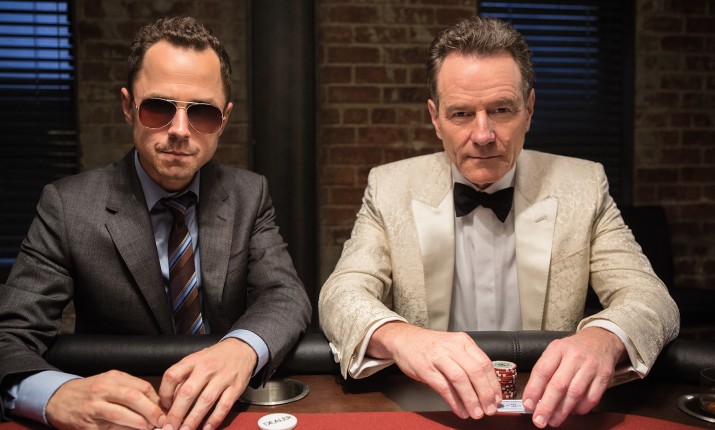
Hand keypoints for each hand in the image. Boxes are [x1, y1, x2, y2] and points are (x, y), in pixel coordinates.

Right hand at [46, 370, 164, 428]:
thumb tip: (156, 404)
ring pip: (120, 415)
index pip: (141, 387)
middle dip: (150, 411)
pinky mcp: (86, 425)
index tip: (165, 410)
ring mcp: (93, 408)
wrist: (58, 398)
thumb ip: (131, 389)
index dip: (156, 400)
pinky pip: (108, 429)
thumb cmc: (90, 390)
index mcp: (113, 378)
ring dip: (138, 424)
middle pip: (132, 398)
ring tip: (149, 427)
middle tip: (161, 421)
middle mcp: (102, 390)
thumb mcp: (110, 382)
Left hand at [159, 338, 256, 429]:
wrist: (242, 349)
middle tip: (169, 428)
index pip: (172, 376)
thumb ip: (184, 377)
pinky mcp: (236, 387)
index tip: (164, 406)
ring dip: (193, 419)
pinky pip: (224, 406)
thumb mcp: (197, 360)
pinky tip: (207, 428)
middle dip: (177, 413)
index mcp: (194, 360)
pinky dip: (215, 419)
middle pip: (188, 392)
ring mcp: (223, 378)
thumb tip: (170, 402)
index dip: (165, 393)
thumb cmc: (215, 357)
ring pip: (205, 401)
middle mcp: (207, 368)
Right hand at [367, 322, 501, 419]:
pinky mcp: (425, 369)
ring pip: (460, 380)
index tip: (497, 399)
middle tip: (490, 409)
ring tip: (476, 413)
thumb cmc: (431, 347)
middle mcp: (452, 347)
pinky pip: (444, 388)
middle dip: (485, 394)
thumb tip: (485, 389)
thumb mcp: (453, 348)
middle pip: (475, 371)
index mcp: (463, 341)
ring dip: (471, 400)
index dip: (493, 384)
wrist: (404, 339)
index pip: (485, 363)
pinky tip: (460, 410)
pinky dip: (455, 402)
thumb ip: (467, 363)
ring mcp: (438, 357)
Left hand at [522, 327, 625, 427]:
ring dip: (562, 411)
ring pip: (575, 393)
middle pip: (558, 385)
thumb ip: (546, 371)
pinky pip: (592, 398)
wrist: (601, 340)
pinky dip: (581, 408)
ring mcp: (591, 366)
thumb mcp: (556, 351)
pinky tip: (572, 412)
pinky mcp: (604, 376)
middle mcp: (574, 356)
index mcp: (558, 349)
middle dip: (547, 406)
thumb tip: (534, 398)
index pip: (542, 371)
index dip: (534, 390)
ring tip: (553, 420)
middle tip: (539, 420)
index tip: (528, 405)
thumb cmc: (573, 350)